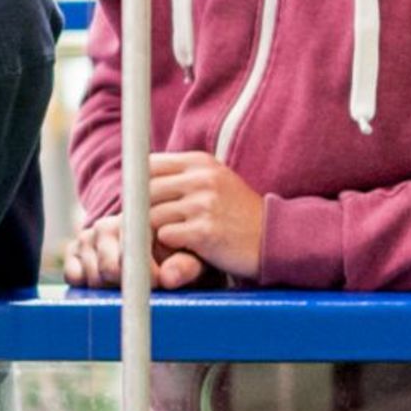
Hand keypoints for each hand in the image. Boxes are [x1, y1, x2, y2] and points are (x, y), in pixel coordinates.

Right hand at [61, 213, 205, 289]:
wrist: (158, 251)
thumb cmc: (180, 255)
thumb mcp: (193, 259)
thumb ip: (185, 266)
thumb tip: (168, 278)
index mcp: (135, 221)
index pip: (131, 253)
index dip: (146, 276)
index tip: (158, 284)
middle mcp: (107, 226)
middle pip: (107, 269)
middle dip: (127, 285)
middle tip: (144, 289)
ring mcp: (88, 238)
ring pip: (90, 275)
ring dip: (108, 288)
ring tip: (127, 286)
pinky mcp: (73, 251)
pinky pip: (72, 274)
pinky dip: (85, 283)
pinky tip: (103, 285)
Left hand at [149, 152, 267, 279]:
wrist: (276, 239)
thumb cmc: (238, 213)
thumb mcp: (214, 182)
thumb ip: (180, 176)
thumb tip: (135, 175)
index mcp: (200, 163)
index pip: (148, 166)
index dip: (140, 186)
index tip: (145, 203)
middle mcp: (202, 179)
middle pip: (145, 192)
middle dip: (143, 212)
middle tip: (154, 227)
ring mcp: (204, 204)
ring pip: (152, 216)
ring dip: (157, 232)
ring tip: (175, 239)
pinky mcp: (206, 231)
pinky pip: (166, 236)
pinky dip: (171, 245)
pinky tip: (187, 247)